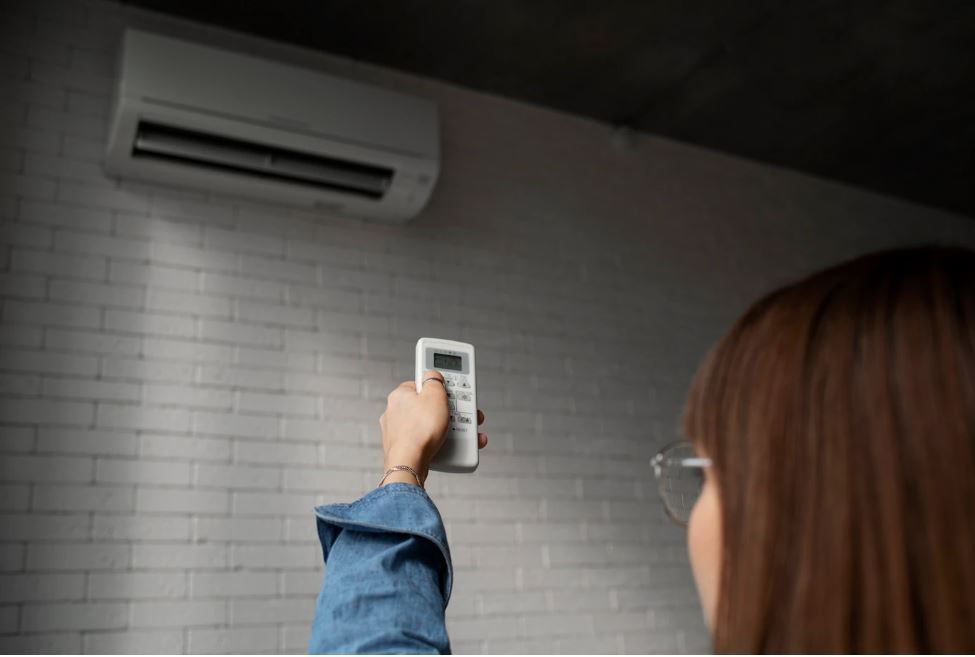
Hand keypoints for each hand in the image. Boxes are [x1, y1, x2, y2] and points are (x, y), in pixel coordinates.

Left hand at [380, 370, 487, 484]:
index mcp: (399, 395)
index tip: (450, 391)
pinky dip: (440, 443)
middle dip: (450, 411)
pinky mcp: (405, 448)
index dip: (439, 387)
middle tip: (464, 414)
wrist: (409, 465)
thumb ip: (435, 380)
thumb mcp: (435, 395)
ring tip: (465, 434)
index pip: (422, 384)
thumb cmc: (420, 431)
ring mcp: (399, 432)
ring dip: (449, 428)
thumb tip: (432, 375)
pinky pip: (427, 441)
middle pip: (428, 406)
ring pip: (429, 425)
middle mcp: (395, 412)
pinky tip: (452, 447)